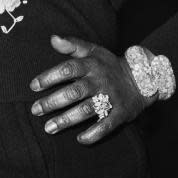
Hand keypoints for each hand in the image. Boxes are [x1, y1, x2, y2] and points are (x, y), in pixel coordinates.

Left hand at [29, 35, 154, 143]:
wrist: (144, 77)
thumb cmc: (109, 65)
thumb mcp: (93, 50)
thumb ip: (72, 45)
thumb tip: (52, 38)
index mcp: (91, 65)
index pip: (67, 69)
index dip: (49, 77)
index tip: (33, 86)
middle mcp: (100, 81)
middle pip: (74, 92)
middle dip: (53, 102)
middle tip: (35, 110)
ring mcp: (111, 98)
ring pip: (87, 110)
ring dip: (67, 120)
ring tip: (49, 128)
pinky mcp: (121, 113)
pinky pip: (107, 125)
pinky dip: (94, 134)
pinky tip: (80, 139)